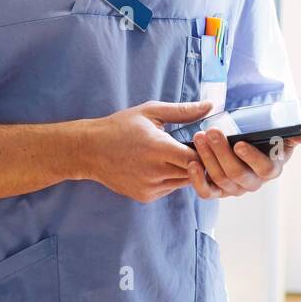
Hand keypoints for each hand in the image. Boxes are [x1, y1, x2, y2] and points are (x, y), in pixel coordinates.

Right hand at [80, 101, 212, 202]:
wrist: (90, 151)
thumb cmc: (121, 127)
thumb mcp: (150, 112)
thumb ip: (182, 111)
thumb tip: (210, 105)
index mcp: (157, 148)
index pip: (195, 158)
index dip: (204, 151)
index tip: (205, 142)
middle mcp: (154, 172)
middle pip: (192, 172)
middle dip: (198, 161)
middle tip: (195, 148)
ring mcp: (149, 187)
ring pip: (183, 182)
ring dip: (185, 170)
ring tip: (177, 154)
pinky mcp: (145, 196)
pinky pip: (169, 188)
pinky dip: (171, 178)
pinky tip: (162, 165)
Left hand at [187, 128, 300, 198]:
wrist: (246, 142)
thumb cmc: (265, 136)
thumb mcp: (282, 132)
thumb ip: (300, 134)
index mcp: (272, 168)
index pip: (265, 168)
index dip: (252, 157)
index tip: (240, 142)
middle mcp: (254, 182)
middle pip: (238, 174)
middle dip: (223, 152)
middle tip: (212, 132)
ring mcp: (235, 188)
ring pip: (221, 179)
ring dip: (208, 158)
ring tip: (200, 137)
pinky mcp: (217, 190)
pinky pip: (207, 192)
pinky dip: (198, 180)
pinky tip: (191, 162)